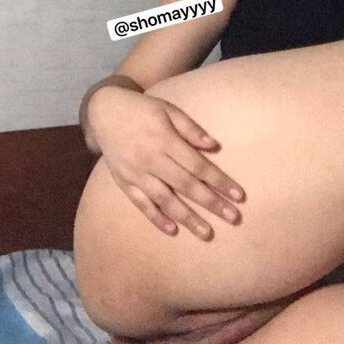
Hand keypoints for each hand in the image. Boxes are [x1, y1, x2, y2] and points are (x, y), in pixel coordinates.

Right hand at [86, 86, 244, 238]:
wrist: (104, 112)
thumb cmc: (143, 109)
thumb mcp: (168, 109)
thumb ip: (190, 128)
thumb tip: (214, 147)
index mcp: (164, 139)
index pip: (197, 165)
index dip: (219, 180)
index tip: (238, 195)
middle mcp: (150, 159)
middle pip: (186, 185)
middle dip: (211, 203)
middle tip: (233, 218)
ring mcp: (136, 173)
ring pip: (165, 200)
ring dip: (188, 218)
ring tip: (207, 233)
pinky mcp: (124, 183)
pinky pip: (142, 204)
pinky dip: (156, 218)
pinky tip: (173, 230)